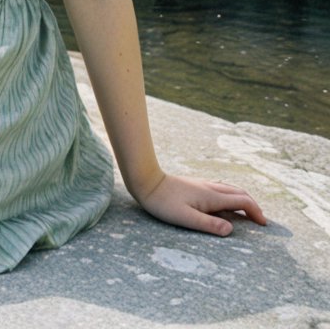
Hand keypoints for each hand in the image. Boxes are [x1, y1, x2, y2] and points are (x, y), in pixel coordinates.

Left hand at [136, 173, 266, 235]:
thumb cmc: (163, 202)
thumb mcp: (186, 218)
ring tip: (248, 212)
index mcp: (212, 196)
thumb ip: (209, 224)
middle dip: (253, 206)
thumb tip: (231, 230)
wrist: (146, 181)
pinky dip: (231, 195)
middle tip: (261, 221)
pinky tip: (225, 202)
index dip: (256, 212)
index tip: (264, 225)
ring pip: (230, 188)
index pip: (242, 201)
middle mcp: (210, 187)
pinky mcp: (195, 185)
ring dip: (243, 199)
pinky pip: (220, 188)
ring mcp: (203, 184)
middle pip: (239, 193)